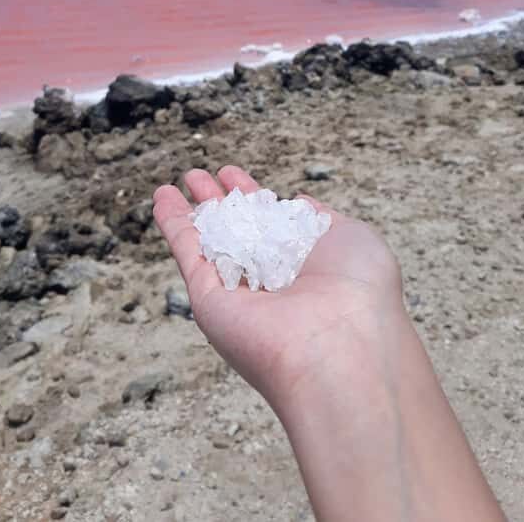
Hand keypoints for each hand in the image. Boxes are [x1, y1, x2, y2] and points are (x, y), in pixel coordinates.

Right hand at [153, 165, 403, 409]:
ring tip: (176, 180)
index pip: (271, 226)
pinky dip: (173, 225)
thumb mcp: (352, 238)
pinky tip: (162, 198)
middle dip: (217, 201)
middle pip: (236, 233)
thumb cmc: (360, 293)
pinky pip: (189, 254)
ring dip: (190, 211)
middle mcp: (270, 282)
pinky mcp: (210, 303)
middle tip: (198, 175)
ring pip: (208, 242)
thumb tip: (301, 201)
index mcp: (305, 267)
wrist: (342, 348)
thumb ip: (323, 218)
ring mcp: (238, 293)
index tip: (232, 174)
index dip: (251, 196)